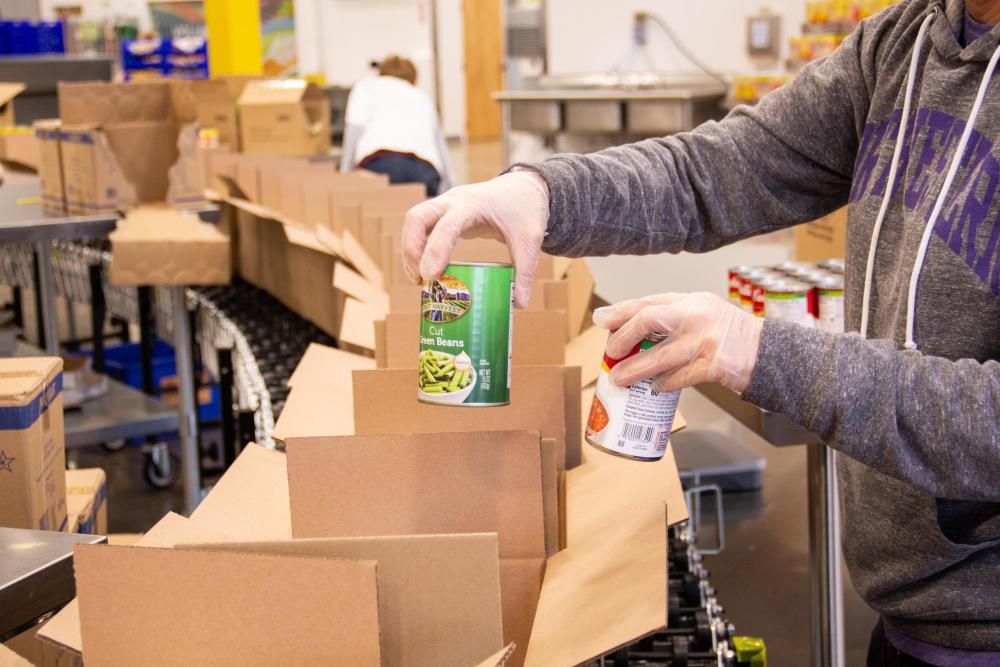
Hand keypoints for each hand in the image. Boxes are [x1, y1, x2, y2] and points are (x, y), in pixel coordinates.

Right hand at [402, 171, 549, 307]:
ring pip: (413, 222)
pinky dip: (416, 249)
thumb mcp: (530, 240)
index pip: (447, 224)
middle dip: (411, 249)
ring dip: (410, 251)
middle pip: (416, 217)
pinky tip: (422, 272)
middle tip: (420, 279)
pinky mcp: (442, 214)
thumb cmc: (524, 211)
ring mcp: (444, 205)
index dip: (435, 249)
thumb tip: (518, 305)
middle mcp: (453, 201)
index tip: (431, 276)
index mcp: (474, 204)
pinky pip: (419, 228)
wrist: (522, 189)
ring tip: (418, 280)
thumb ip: (524, 271)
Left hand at [593, 292, 763, 392]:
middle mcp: (697, 316)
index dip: (621, 310)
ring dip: (635, 369)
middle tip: (611, 352)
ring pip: (660, 355)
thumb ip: (673, 316)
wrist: (766, 352)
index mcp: (691, 301)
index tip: (601, 319)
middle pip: (649, 319)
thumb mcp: (703, 313)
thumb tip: (629, 331)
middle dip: (623, 336)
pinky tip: (655, 387)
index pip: (648, 301)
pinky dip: (663, 383)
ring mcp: (705, 341)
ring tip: (619, 379)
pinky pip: (678, 377)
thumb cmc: (729, 334)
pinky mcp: (713, 366)